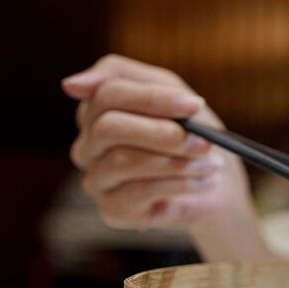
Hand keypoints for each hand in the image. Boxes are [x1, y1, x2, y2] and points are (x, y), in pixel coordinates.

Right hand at [62, 54, 270, 259]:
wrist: (218, 184)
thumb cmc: (192, 135)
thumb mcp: (174, 95)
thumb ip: (131, 78)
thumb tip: (70, 85)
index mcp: (97, 112)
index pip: (106, 94)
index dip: (153, 98)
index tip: (194, 105)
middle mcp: (88, 146)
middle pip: (108, 128)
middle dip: (163, 133)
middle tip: (204, 141)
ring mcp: (96, 180)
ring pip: (124, 161)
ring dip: (178, 161)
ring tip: (212, 163)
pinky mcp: (113, 210)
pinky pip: (140, 191)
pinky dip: (181, 184)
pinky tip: (206, 181)